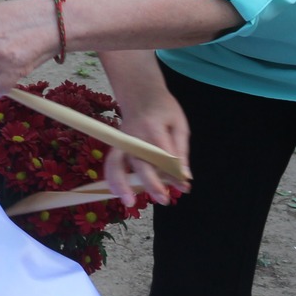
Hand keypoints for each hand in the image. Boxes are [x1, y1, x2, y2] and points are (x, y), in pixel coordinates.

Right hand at [104, 89, 190, 207]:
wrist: (139, 93)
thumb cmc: (163, 109)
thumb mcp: (179, 124)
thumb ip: (181, 150)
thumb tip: (185, 176)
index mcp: (153, 126)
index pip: (164, 153)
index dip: (175, 171)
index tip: (185, 185)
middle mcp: (134, 135)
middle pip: (140, 161)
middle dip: (151, 182)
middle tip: (164, 200)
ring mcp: (122, 140)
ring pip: (117, 163)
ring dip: (121, 183)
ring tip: (129, 202)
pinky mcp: (116, 145)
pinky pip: (110, 163)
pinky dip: (112, 179)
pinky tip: (119, 194)